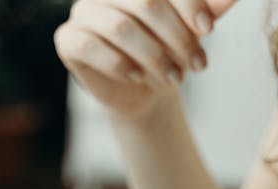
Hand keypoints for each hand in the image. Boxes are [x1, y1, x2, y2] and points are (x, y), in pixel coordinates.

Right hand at [54, 0, 239, 119]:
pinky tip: (137, 78)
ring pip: (119, 26)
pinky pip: (89, 47)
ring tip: (174, 79)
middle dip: (175, 37)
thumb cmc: (167, 51)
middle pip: (143, 2)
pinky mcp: (68, 40)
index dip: (187, 4)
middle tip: (197, 66)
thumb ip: (209, 9)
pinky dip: (117, 64)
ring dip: (152, 56)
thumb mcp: (192, 30)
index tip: (208, 32)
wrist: (142, 90)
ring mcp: (83, 12)